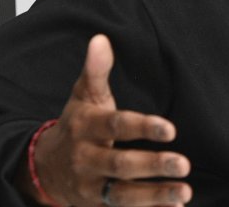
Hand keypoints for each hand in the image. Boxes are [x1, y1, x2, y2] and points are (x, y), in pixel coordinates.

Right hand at [17, 34, 192, 205]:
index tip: (170, 129)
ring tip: (184, 192)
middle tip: (184, 164)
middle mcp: (87, 159)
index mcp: (87, 128)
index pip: (116, 127)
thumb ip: (96, 70)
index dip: (142, 128)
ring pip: (123, 196)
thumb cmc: (76, 124)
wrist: (44, 168)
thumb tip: (100, 39)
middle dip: (152, 166)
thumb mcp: (82, 96)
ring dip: (155, 196)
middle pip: (120, 165)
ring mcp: (91, 187)